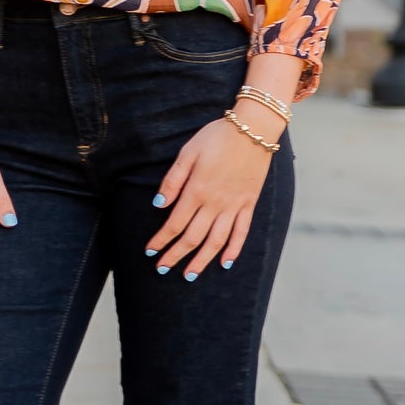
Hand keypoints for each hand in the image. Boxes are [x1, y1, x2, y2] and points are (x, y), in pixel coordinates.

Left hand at [146, 116, 275, 277]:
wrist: (253, 129)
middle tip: (162, 269)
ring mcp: (234, 206)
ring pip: (216, 241)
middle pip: (193, 237)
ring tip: (189, 276)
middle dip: (175, 255)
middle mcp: (215, 203)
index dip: (161, 240)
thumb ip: (173, 180)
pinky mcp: (248, 204)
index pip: (175, 224)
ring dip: (201, 260)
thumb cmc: (217, 137)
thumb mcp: (188, 152)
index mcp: (197, 190)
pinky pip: (241, 232)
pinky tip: (224, 263)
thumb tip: (159, 204)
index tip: (150, 251)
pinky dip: (233, 249)